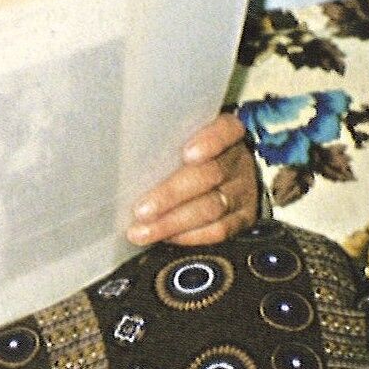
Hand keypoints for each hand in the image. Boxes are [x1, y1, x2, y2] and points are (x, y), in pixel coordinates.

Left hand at [126, 113, 258, 247]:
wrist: (231, 178)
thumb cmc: (192, 156)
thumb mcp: (184, 139)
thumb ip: (164, 145)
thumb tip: (124, 160)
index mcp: (227, 133)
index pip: (226, 130)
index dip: (210, 141)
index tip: (187, 154)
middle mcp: (238, 161)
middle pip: (210, 175)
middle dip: (172, 194)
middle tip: (142, 210)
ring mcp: (243, 191)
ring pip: (212, 207)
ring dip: (174, 222)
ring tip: (143, 231)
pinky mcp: (244, 217)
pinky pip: (219, 230)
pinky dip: (190, 236)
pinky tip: (167, 238)